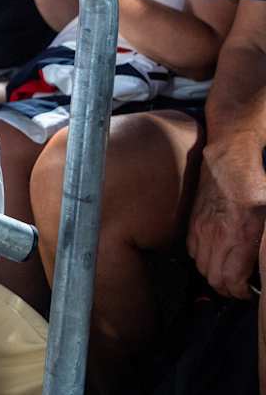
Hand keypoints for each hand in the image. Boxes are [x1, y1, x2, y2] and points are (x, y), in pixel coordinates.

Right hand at [186, 137, 265, 298]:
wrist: (231, 159)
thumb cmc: (257, 184)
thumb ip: (263, 244)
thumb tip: (263, 263)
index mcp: (239, 235)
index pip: (230, 279)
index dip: (239, 293)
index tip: (248, 293)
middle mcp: (216, 234)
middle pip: (212, 277)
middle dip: (226, 288)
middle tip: (239, 288)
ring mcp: (201, 227)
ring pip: (200, 265)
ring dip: (213, 274)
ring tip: (227, 274)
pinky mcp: (193, 220)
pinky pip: (192, 249)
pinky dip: (201, 258)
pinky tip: (214, 254)